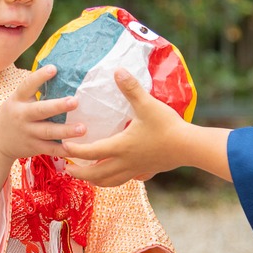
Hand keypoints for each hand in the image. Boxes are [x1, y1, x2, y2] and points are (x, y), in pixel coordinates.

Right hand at [0, 65, 86, 223]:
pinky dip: (63, 150)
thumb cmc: (13, 115)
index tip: (54, 68)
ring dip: (66, 131)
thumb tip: (61, 73)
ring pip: (48, 132)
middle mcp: (22, 116)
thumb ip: (34, 91)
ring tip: (83, 128)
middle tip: (75, 101)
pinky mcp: (33, 148)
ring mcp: (28, 133)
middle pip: (40, 110)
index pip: (27, 85)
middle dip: (58, 106)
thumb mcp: (17, 101)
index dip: (40, 76)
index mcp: (18, 100)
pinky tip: (76, 148)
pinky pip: (50, 150)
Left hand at [62, 69, 186, 185]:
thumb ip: (131, 88)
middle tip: (66, 168)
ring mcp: (136, 169)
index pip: (90, 152)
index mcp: (121, 146)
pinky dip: (115, 180)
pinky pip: (126, 180)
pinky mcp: (146, 171)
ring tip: (87, 176)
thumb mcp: (147, 104)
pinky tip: (116, 174)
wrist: (189, 147)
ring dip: (95, 180)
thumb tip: (117, 70)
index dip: (74, 150)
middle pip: (96, 174)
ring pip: (110, 182)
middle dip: (79, 173)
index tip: (63, 146)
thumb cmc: (167, 126)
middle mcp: (125, 162)